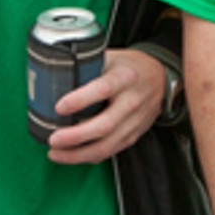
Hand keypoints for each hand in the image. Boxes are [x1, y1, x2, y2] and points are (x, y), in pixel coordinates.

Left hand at [46, 48, 166, 163]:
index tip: (59, 107)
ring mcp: (134, 121)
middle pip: (104, 124)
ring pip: (106, 145)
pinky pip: (109, 152)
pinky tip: (70, 155)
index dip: (81, 100)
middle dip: (76, 136)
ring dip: (78, 154)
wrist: (160, 78)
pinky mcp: (133, 135)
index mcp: (125, 77)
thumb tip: (54, 74)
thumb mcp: (112, 57)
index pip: (104, 89)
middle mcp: (132, 100)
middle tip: (53, 139)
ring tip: (55, 152)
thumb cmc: (130, 67)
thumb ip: (88, 65)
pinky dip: (88, 157)